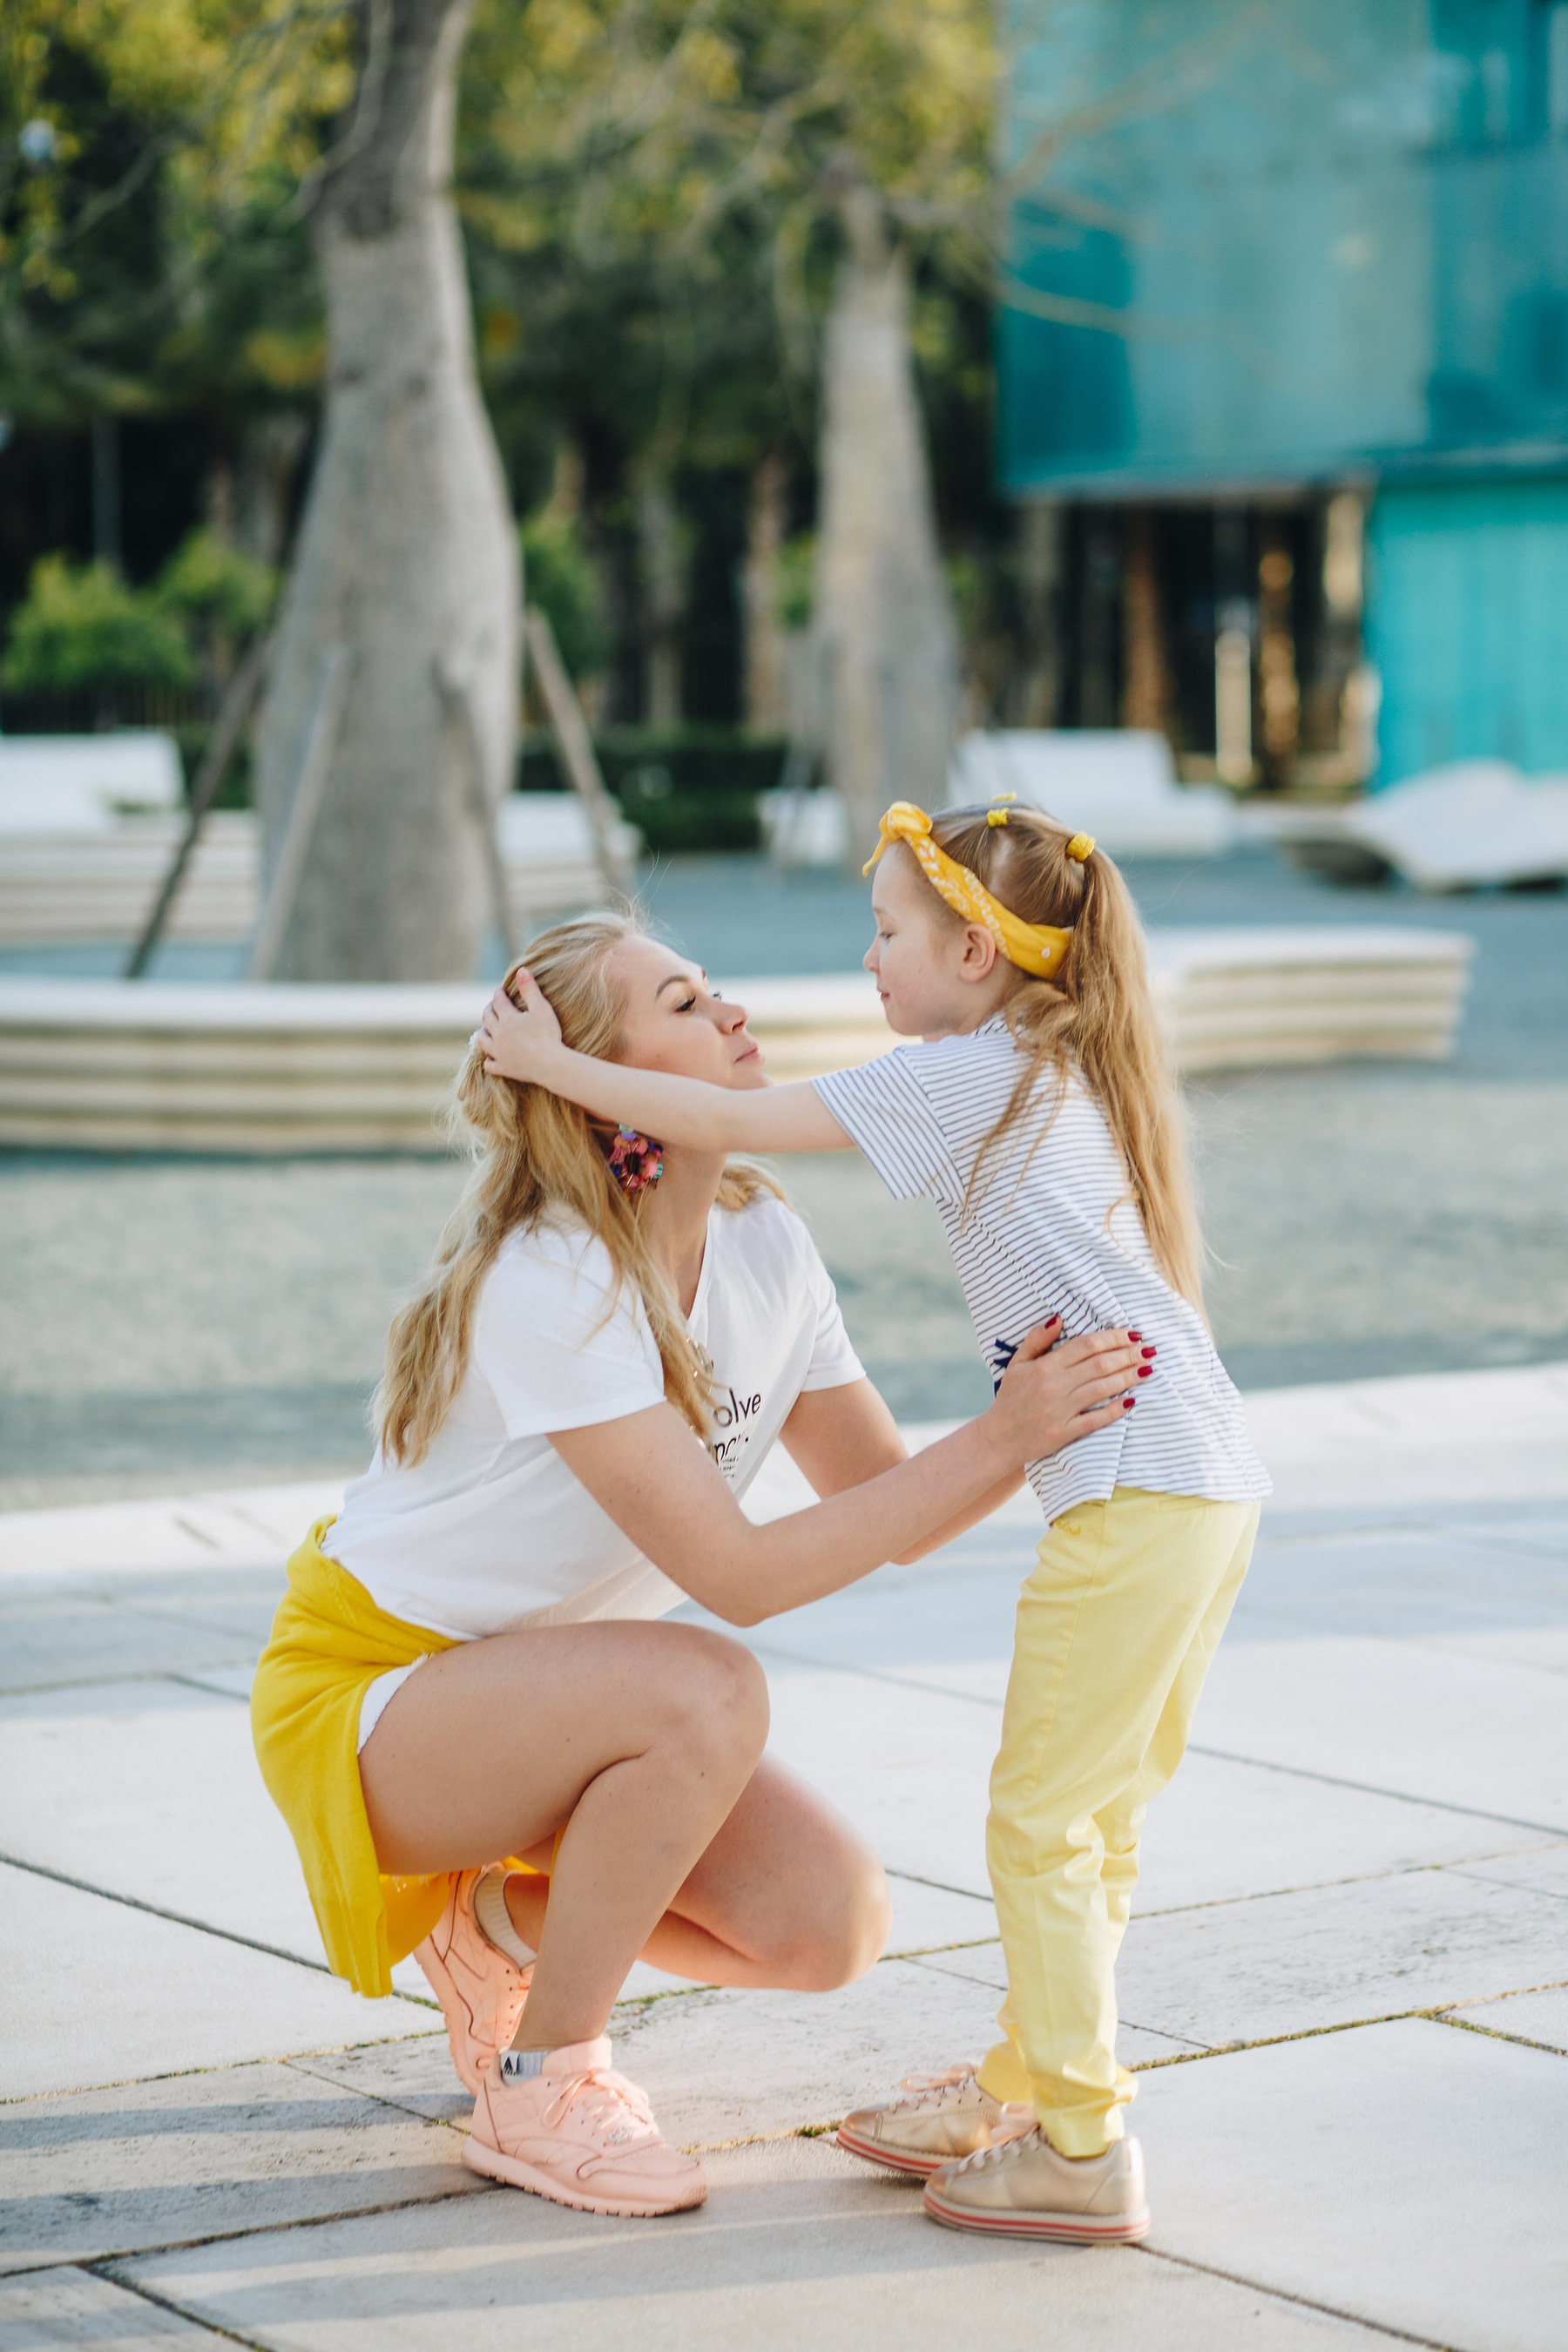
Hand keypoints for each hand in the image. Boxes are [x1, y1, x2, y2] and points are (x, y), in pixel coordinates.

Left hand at [481, 970, 562, 1082]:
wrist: (551, 1065)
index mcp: (507, 1019)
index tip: (500, 990)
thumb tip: (521, 970)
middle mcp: (498, 1035)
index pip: (498, 1001)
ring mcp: (499, 1053)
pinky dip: (489, 1059)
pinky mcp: (504, 1068)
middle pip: (487, 1018)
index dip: (498, 994)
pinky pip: (489, 1064)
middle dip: (489, 1009)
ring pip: (482, 1040)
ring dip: (484, 1032)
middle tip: (493, 1005)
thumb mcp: (541, 1008)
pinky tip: (492, 1056)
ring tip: (488, 1029)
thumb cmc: (548, 1035)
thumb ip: (530, 989)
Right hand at [990, 1319, 1150, 1461]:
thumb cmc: (1010, 1398)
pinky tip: (1131, 1401)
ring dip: (1128, 1377)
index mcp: (1044, 1366)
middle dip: (1128, 1355)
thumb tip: (1059, 1318)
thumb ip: (1037, 1340)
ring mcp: (1059, 1410)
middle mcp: (1053, 1386)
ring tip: (1147, 1368)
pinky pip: (1094, 1420)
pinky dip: (1114, 1411)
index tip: (1133, 1333)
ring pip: (1101, 1389)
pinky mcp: (1063, 1433)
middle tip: (1148, 1349)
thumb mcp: (1017, 1363)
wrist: (999, 1438)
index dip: (1113, 1337)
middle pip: (1099, 1364)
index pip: (1086, 1345)